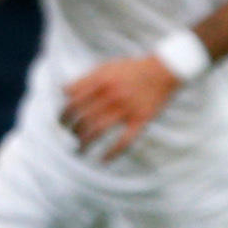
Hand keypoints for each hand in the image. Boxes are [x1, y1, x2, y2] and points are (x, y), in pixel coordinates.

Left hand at [60, 54, 179, 158]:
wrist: (165, 69)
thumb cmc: (131, 69)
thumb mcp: (106, 67)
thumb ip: (85, 79)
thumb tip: (63, 92)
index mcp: (101, 80)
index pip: (73, 100)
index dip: (64, 113)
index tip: (62, 121)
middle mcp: (112, 95)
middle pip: (83, 117)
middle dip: (72, 129)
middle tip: (69, 135)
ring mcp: (127, 108)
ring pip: (98, 130)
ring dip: (85, 143)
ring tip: (79, 150)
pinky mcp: (141, 119)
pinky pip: (125, 140)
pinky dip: (113, 152)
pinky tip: (103, 160)